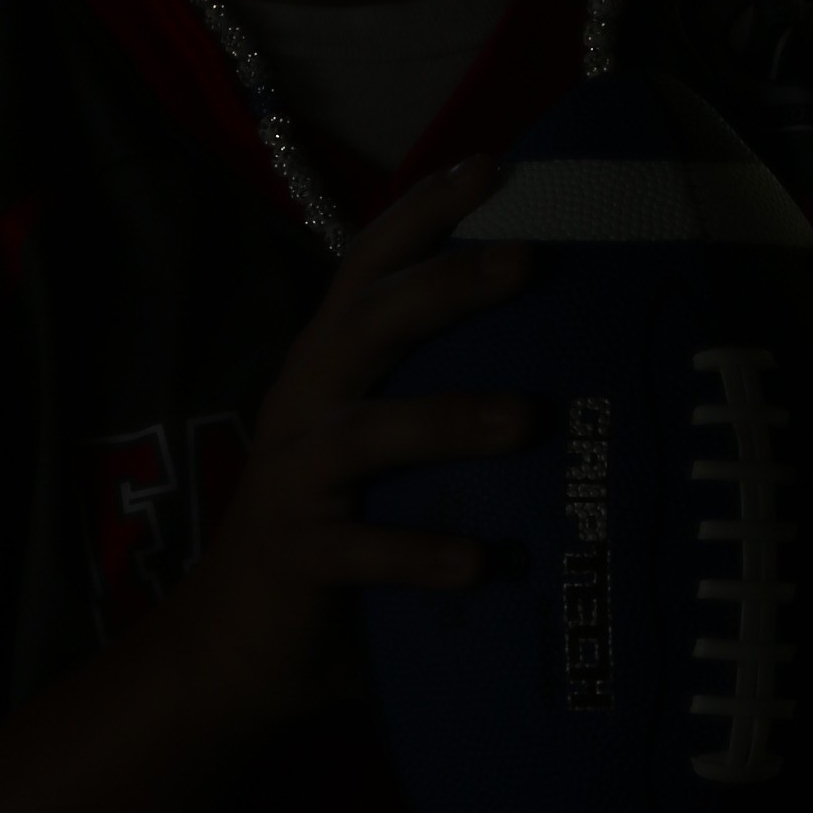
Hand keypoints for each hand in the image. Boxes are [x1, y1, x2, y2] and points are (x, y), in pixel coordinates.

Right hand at [167, 163, 532, 734]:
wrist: (235, 649)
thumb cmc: (338, 531)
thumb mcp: (385, 451)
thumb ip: (443, 398)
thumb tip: (577, 360)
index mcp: (327, 366)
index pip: (369, 267)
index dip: (423, 211)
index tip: (491, 162)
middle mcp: (305, 405)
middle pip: (366, 324)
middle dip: (442, 286)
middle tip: (525, 261)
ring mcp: (293, 481)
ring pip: (365, 433)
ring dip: (445, 420)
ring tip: (524, 417)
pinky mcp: (296, 558)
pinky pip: (358, 552)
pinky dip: (417, 552)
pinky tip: (478, 560)